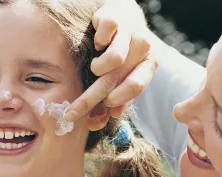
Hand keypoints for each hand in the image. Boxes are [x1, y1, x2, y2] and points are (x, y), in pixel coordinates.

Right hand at [64, 0, 156, 123]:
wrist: (125, 15)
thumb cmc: (127, 51)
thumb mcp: (129, 73)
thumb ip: (123, 97)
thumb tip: (112, 115)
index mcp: (149, 64)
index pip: (136, 87)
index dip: (118, 99)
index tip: (104, 107)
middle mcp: (143, 47)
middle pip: (115, 79)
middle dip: (90, 99)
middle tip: (72, 113)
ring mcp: (130, 31)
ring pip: (113, 59)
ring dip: (98, 68)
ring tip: (95, 68)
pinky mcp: (115, 17)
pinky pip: (103, 35)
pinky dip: (97, 42)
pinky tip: (98, 44)